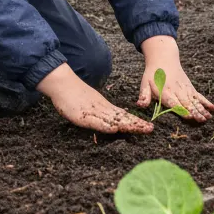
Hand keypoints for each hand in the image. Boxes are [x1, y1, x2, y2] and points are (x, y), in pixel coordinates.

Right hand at [37, 64, 151, 134]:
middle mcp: (102, 109)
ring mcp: (93, 111)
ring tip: (139, 128)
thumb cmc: (74, 95)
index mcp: (104, 108)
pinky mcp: (82, 115)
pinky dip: (105, 125)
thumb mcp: (90, 105)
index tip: (148, 127)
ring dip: (126, 124)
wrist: (62, 83)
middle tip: (150, 129)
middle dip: (136, 124)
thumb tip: (115, 123)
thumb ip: (102, 114)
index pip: (123, 117)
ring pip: (112, 119)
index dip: (135, 122)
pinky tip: (114, 128)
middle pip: (121, 118)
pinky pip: (95, 121)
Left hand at [137, 35, 213, 122]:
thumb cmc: (152, 74)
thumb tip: (140, 105)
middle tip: (201, 120)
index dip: (181, 109)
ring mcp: (185, 89)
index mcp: (164, 91)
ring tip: (209, 117)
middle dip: (194, 112)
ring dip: (202, 109)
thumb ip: (144, 95)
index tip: (188, 116)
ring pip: (194, 100)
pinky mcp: (190, 87)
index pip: (174, 102)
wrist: (163, 58)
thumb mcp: (144, 83)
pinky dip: (207, 102)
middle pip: (186, 103)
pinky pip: (199, 95)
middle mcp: (176, 91)